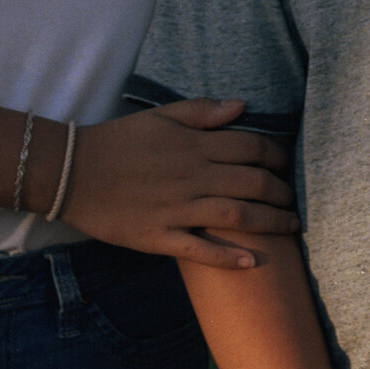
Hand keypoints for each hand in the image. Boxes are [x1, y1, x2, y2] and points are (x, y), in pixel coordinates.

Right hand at [59, 101, 299, 266]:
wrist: (71, 172)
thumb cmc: (118, 141)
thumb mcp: (160, 116)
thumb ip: (202, 112)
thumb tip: (242, 106)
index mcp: (194, 146)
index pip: (252, 147)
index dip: (278, 156)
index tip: (288, 164)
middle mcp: (192, 177)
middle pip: (253, 183)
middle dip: (283, 193)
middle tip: (297, 200)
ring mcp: (177, 209)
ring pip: (237, 217)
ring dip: (270, 223)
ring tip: (292, 227)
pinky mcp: (159, 237)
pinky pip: (200, 250)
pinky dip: (229, 258)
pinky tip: (253, 262)